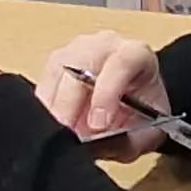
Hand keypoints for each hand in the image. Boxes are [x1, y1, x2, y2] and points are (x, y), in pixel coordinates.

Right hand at [35, 30, 170, 157]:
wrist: (134, 107)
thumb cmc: (143, 115)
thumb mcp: (147, 133)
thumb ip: (126, 140)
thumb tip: (93, 145)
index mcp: (137, 54)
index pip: (121, 63)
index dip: (106, 94)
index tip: (98, 125)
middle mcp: (105, 45)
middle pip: (80, 62)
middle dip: (70, 101)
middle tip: (68, 132)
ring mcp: (77, 50)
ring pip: (57, 69)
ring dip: (54, 104)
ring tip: (59, 131)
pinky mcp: (56, 63)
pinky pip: (43, 80)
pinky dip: (45, 105)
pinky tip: (52, 123)